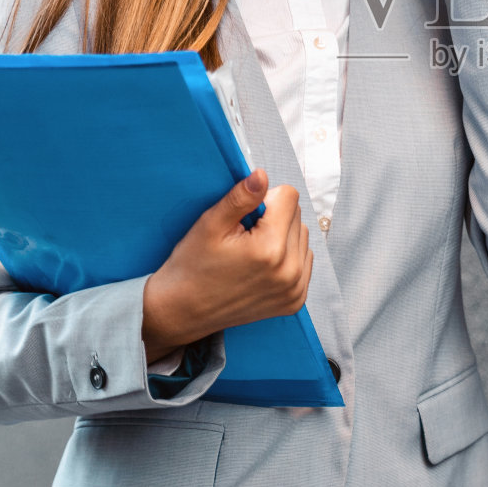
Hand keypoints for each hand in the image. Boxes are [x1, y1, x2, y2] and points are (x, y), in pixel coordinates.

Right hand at [141, 168, 312, 360]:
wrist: (183, 311)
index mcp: (270, 249)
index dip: (264, 199)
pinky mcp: (295, 301)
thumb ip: (241, 197)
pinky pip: (304, 260)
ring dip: (282, 236)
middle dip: (274, 217)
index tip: (244, 217)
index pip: (289, 197)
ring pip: (302, 237)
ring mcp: (294, 289)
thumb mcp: (210, 225)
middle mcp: (289, 271)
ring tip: (251, 252)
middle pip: (297, 216)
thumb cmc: (193, 266)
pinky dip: (287, 257)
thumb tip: (262, 175)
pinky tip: (262, 265)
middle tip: (243, 236)